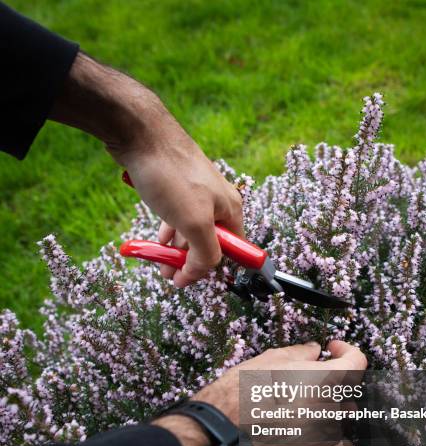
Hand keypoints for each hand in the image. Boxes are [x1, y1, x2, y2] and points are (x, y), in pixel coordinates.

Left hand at [116, 126, 243, 287]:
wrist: (140, 133)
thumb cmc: (170, 175)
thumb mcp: (194, 222)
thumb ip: (206, 252)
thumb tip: (204, 270)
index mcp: (231, 209)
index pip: (232, 250)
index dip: (211, 269)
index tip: (187, 280)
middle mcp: (218, 201)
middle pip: (210, 241)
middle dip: (189, 261)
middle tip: (169, 274)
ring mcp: (197, 193)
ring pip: (191, 230)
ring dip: (176, 250)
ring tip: (159, 264)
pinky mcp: (177, 186)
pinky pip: (176, 216)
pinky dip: (168, 232)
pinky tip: (158, 241)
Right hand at [155, 340, 366, 445]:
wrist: (222, 427)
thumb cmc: (243, 389)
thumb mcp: (270, 359)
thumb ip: (301, 353)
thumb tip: (315, 351)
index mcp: (325, 380)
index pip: (357, 361)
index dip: (346, 350)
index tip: (330, 349)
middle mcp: (332, 408)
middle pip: (350, 388)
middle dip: (334, 376)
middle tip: (311, 373)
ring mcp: (326, 434)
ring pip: (345, 415)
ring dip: (334, 404)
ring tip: (309, 399)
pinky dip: (339, 437)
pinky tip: (325, 429)